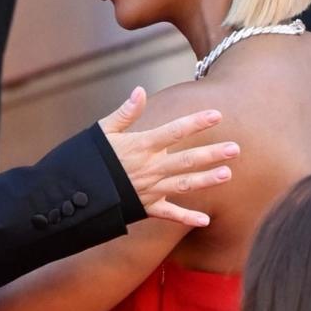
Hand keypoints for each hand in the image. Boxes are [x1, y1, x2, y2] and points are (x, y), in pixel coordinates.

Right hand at [99, 87, 238, 226]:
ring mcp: (149, 189)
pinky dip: (186, 218)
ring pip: (183, 184)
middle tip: (235, 148)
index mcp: (140, 147)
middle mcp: (149, 168)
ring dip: (206, 180)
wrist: (75, 193)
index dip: (196, 122)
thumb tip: (140, 91)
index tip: (217, 114)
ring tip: (227, 174)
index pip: (174, 131)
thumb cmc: (87, 158)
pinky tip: (205, 220)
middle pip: (186, 159)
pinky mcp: (145, 208)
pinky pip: (168, 214)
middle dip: (211, 154)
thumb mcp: (103, 131)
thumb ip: (125, 113)